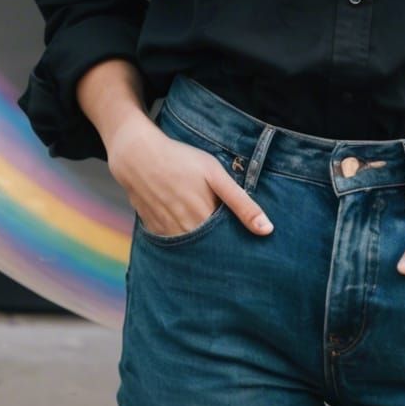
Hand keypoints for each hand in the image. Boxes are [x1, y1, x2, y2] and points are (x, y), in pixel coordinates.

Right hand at [108, 121, 273, 239]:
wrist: (137, 155)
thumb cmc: (181, 160)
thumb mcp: (215, 174)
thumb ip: (241, 202)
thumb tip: (267, 229)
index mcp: (204, 220)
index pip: (227, 245)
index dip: (237, 244)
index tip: (247, 245)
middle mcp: (185, 232)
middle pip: (209, 250)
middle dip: (220, 249)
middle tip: (227, 239)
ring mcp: (167, 233)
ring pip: (191, 249)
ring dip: (201, 246)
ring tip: (207, 233)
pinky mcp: (153, 230)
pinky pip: (173, 244)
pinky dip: (182, 241)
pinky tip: (187, 228)